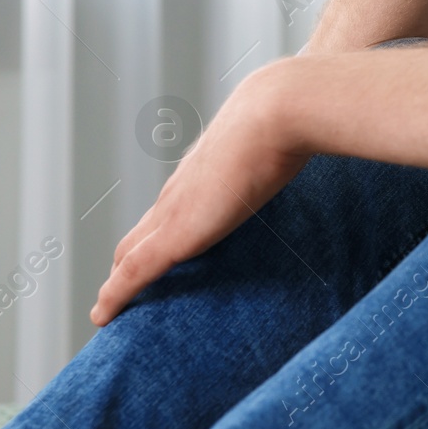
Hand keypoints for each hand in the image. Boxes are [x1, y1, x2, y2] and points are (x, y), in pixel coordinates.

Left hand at [91, 61, 310, 326]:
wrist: (278, 111)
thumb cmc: (289, 117)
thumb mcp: (285, 139)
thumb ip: (291, 148)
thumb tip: (324, 141)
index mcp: (205, 170)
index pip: (170, 209)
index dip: (158, 234)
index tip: (157, 255)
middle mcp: (180, 190)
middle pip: (139, 234)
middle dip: (129, 263)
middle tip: (129, 292)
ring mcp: (173, 211)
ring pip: (128, 254)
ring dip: (120, 280)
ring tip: (118, 308)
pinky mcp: (174, 234)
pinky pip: (131, 274)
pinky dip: (114, 297)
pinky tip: (103, 317)